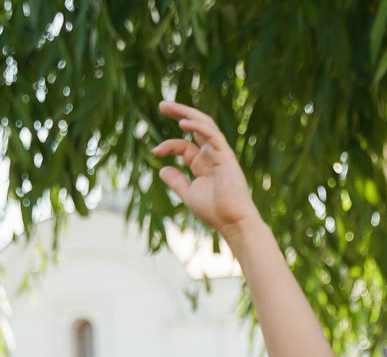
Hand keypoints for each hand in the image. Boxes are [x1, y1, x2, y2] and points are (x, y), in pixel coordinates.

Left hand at [153, 101, 258, 233]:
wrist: (232, 222)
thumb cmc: (214, 211)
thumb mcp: (188, 194)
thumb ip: (176, 181)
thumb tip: (162, 169)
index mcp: (202, 163)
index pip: (183, 145)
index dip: (167, 145)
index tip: (154, 151)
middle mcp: (211, 155)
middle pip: (195, 126)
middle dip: (179, 113)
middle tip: (162, 104)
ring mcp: (219, 153)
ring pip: (205, 125)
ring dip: (187, 113)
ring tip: (168, 106)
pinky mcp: (226, 156)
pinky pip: (213, 135)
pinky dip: (198, 126)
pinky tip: (183, 122)